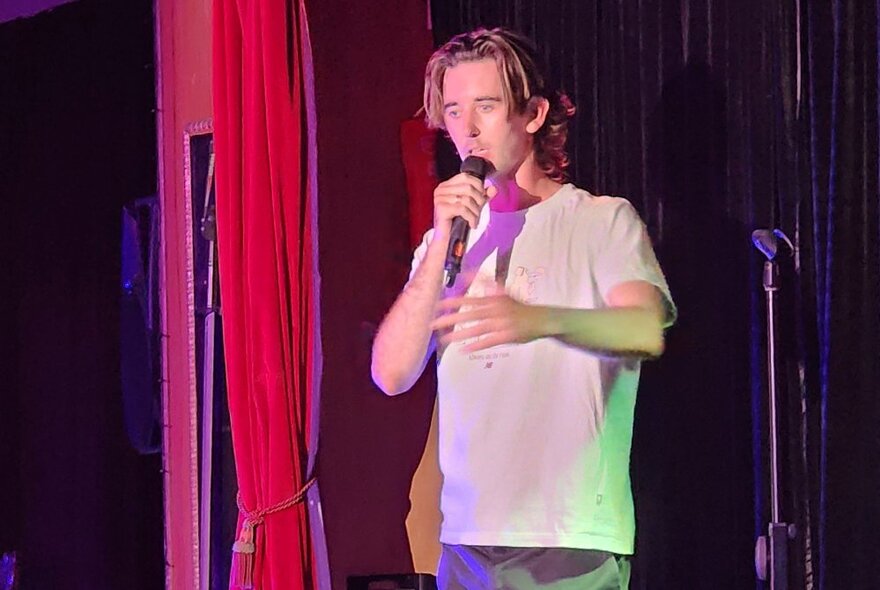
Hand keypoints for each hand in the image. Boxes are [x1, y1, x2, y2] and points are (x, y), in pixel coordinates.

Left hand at [431, 294, 548, 352]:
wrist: (543, 319)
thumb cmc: (520, 308)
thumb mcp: (504, 292)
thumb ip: (486, 284)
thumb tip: (470, 271)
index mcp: (494, 298)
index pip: (469, 299)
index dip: (452, 302)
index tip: (436, 305)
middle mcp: (496, 309)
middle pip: (469, 314)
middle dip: (450, 319)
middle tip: (433, 324)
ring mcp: (502, 323)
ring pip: (476, 329)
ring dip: (459, 335)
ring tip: (444, 340)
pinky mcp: (507, 336)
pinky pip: (489, 341)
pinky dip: (477, 345)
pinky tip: (464, 350)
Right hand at [432, 173, 496, 239]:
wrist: (447, 239)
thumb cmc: (458, 221)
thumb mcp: (473, 205)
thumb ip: (483, 196)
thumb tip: (493, 188)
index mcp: (446, 185)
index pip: (465, 177)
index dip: (478, 186)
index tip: (481, 198)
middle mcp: (441, 189)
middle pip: (467, 188)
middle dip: (478, 200)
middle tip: (479, 211)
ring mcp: (440, 198)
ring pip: (466, 199)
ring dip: (475, 211)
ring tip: (475, 219)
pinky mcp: (441, 208)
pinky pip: (463, 209)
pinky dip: (471, 217)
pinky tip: (472, 224)